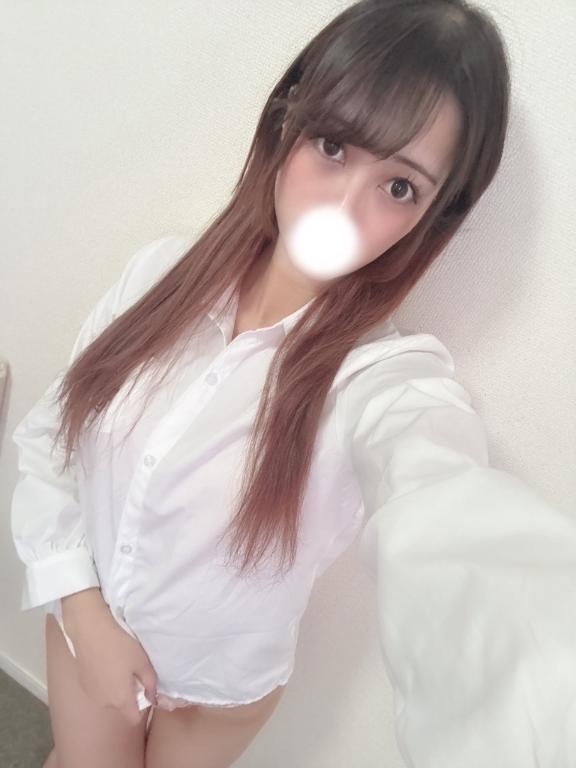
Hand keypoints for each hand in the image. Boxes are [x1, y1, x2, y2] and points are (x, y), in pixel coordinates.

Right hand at [63, 592, 157, 725]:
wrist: (90, 631)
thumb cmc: (120, 646)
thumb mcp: (142, 662)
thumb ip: (150, 683)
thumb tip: (153, 697)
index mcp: (121, 700)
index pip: (133, 718)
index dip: (142, 707)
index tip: (144, 690)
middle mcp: (104, 703)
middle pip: (121, 707)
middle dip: (128, 694)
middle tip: (132, 671)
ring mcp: (91, 694)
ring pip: (109, 698)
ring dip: (115, 688)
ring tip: (118, 665)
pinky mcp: (82, 684)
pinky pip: (98, 689)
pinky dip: (103, 681)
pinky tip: (105, 662)